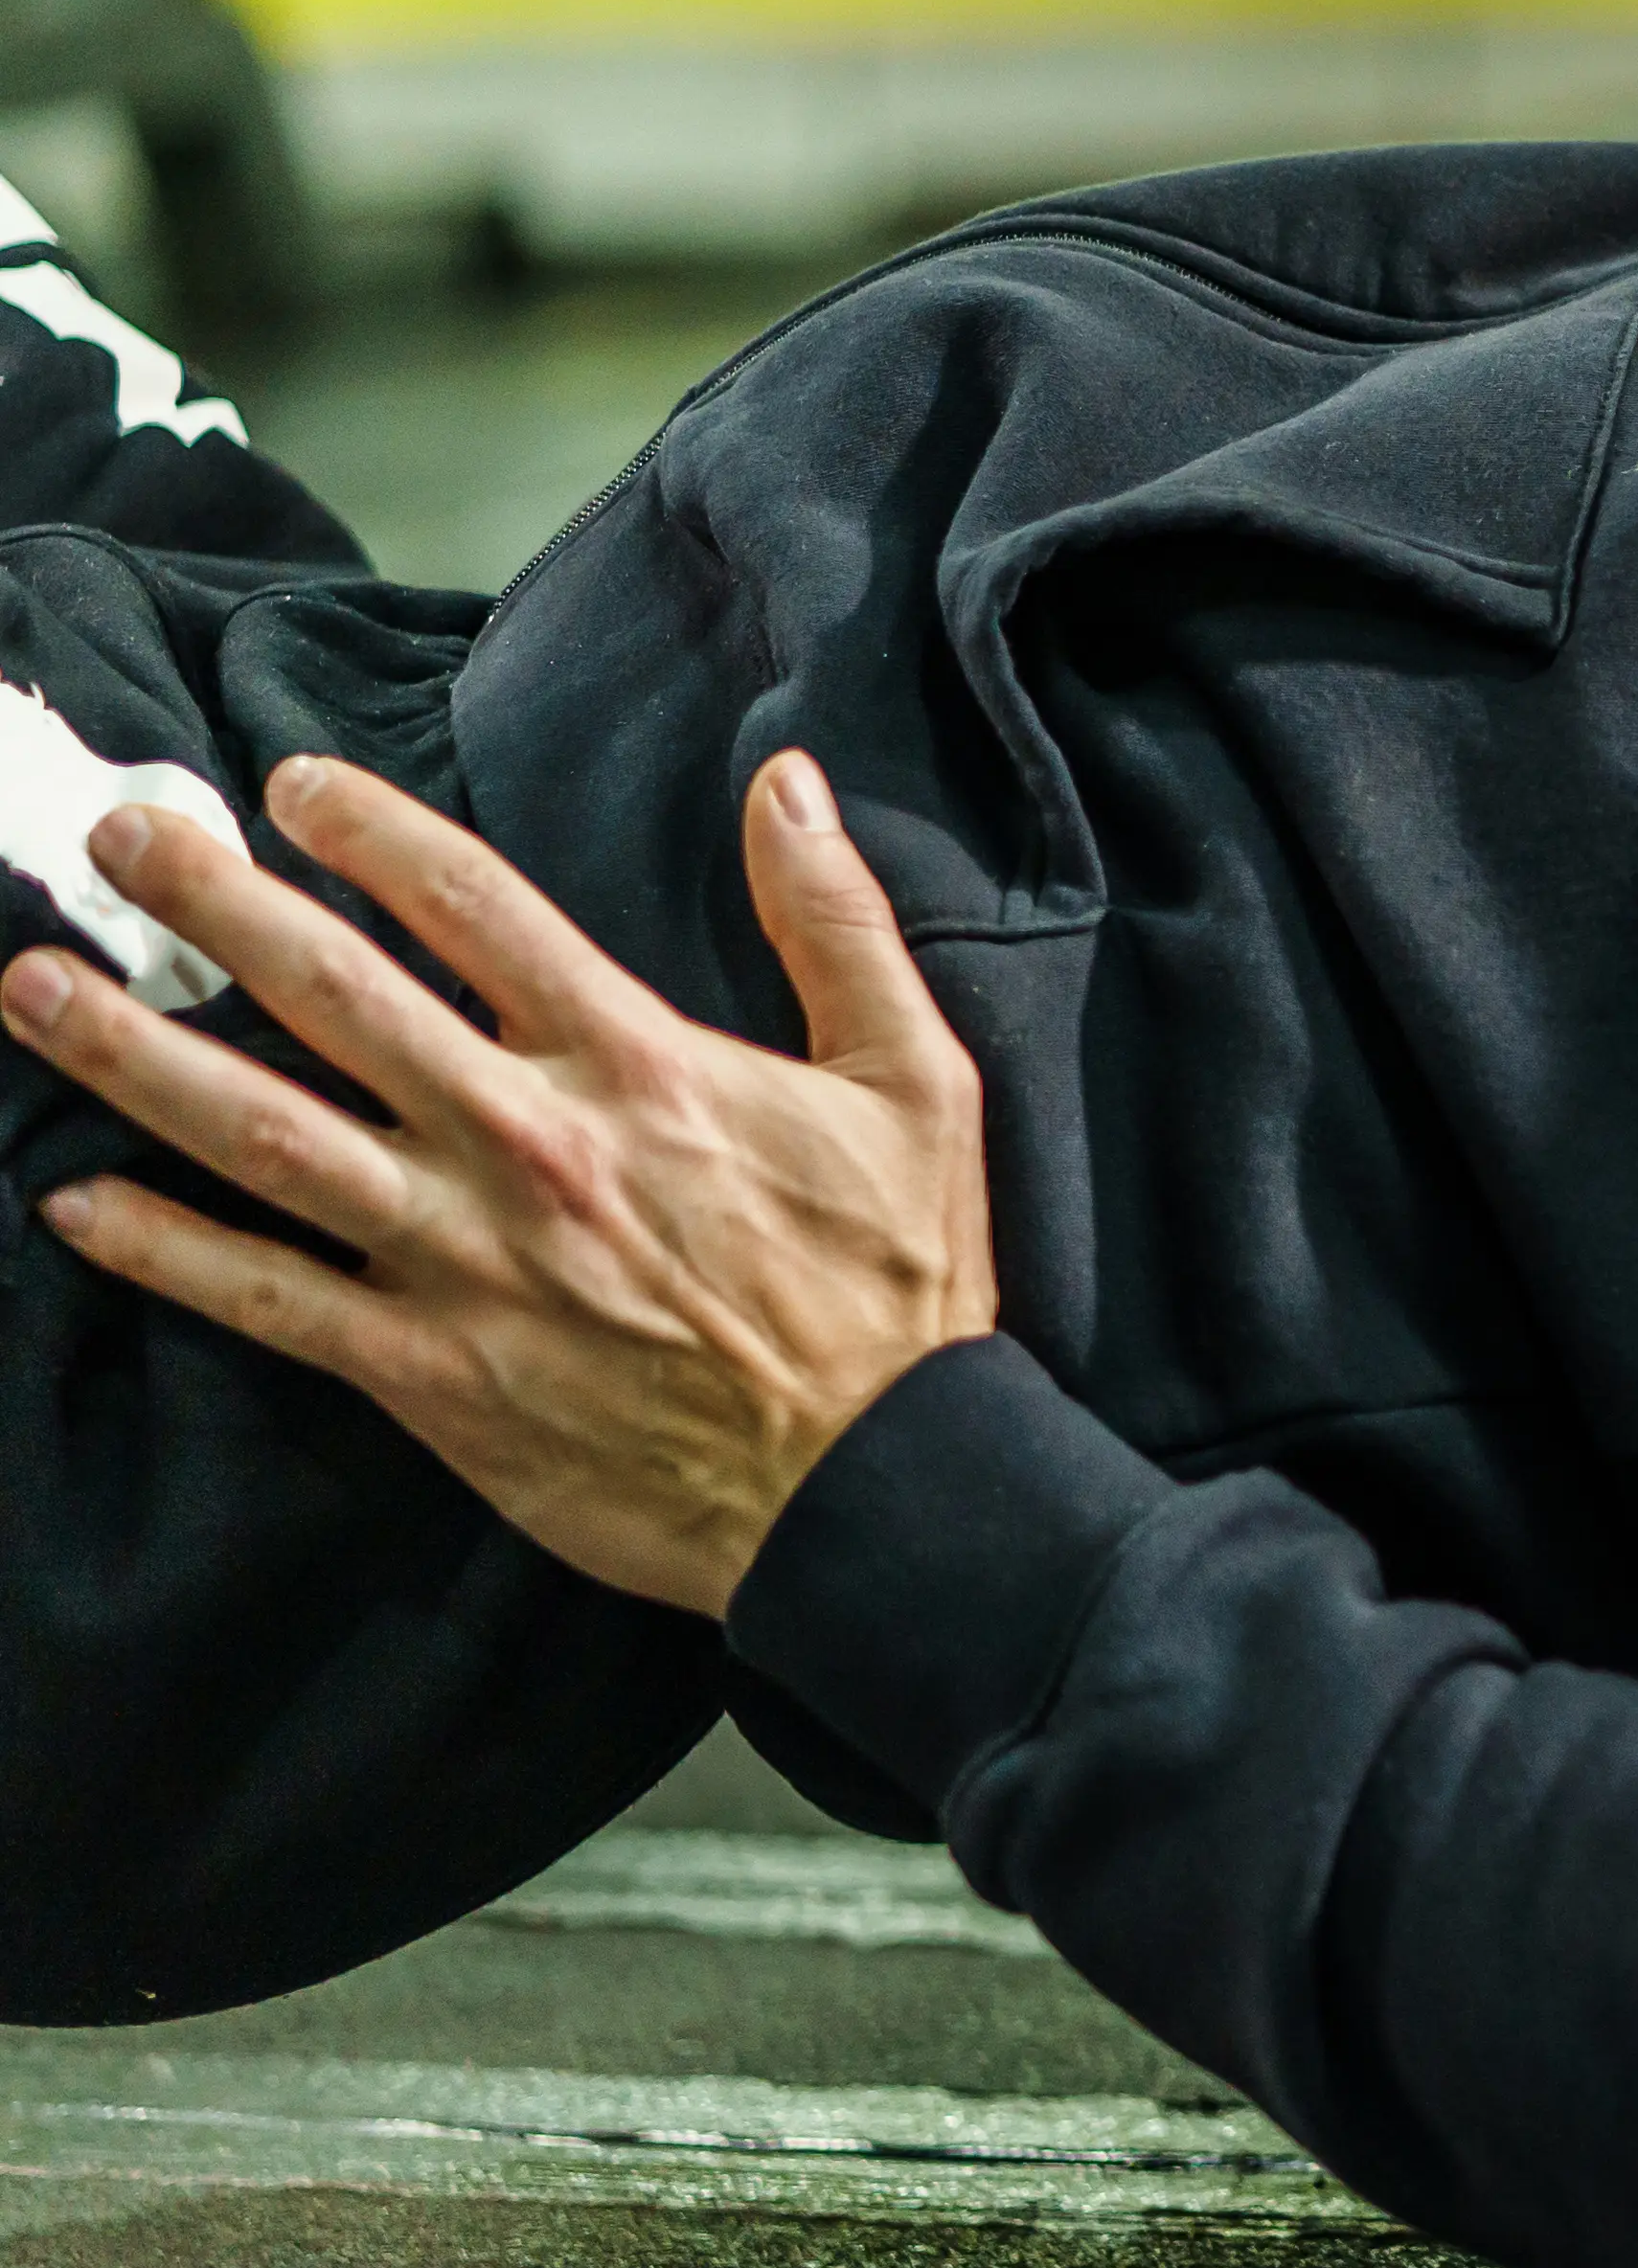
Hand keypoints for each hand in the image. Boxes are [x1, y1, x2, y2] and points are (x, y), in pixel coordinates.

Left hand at [2, 751, 995, 1616]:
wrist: (867, 1488)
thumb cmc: (900, 1288)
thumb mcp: (919, 1082)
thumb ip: (840, 922)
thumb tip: (787, 779)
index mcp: (639, 1064)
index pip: (473, 907)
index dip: (369, 828)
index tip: (291, 783)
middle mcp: (528, 1145)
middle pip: (337, 993)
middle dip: (211, 904)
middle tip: (119, 836)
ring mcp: (465, 1260)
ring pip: (266, 1134)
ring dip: (134, 1057)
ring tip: (34, 986)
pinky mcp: (430, 1370)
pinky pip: (268, 1300)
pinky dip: (164, 1253)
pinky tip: (75, 1205)